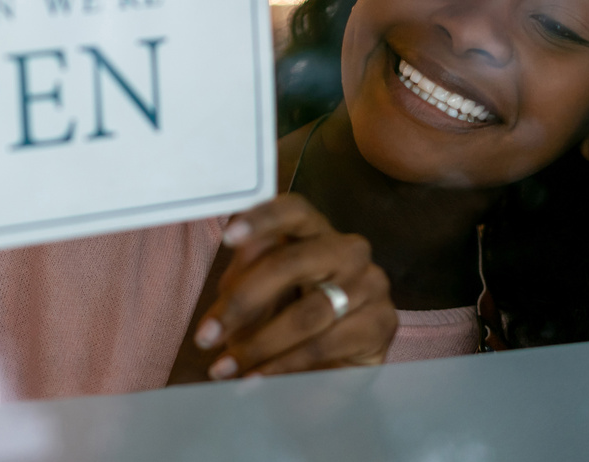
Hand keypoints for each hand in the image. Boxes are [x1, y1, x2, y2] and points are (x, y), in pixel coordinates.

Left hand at [193, 194, 397, 378]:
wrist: (331, 369)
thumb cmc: (289, 318)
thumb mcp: (259, 295)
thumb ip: (246, 274)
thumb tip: (235, 262)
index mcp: (315, 231)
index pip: (293, 210)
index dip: (262, 219)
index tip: (228, 236)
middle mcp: (347, 250)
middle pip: (292, 261)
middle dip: (243, 301)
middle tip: (206, 335)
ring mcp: (370, 283)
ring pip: (307, 312)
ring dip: (258, 345)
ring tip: (225, 367)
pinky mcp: (382, 323)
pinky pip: (324, 345)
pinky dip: (284, 366)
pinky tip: (258, 378)